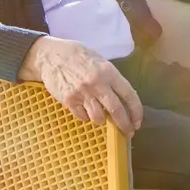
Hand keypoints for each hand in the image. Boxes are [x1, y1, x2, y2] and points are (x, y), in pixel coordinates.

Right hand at [18, 36, 142, 137]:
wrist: (52, 56)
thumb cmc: (80, 56)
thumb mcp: (101, 62)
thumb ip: (112, 79)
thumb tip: (123, 99)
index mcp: (109, 72)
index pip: (129, 95)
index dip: (136, 111)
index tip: (137, 122)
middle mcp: (97, 84)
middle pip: (116, 110)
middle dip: (124, 125)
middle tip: (128, 133)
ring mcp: (82, 93)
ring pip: (99, 118)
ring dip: (103, 121)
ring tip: (103, 118)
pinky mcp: (68, 101)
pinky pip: (82, 116)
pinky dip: (87, 117)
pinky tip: (86, 111)